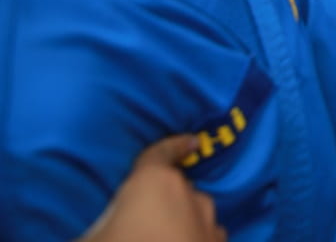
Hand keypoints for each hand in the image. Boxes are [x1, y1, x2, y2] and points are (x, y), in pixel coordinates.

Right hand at [78, 135, 224, 241]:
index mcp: (155, 185)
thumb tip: (97, 229)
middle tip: (141, 221)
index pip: (161, 154)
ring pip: (197, 216)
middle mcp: (192, 198)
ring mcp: (211, 227)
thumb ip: (94, 228)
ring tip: (160, 240)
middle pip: (179, 190)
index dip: (172, 146)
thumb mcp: (88, 239)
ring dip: (183, 224)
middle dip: (165, 201)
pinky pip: (206, 239)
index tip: (188, 140)